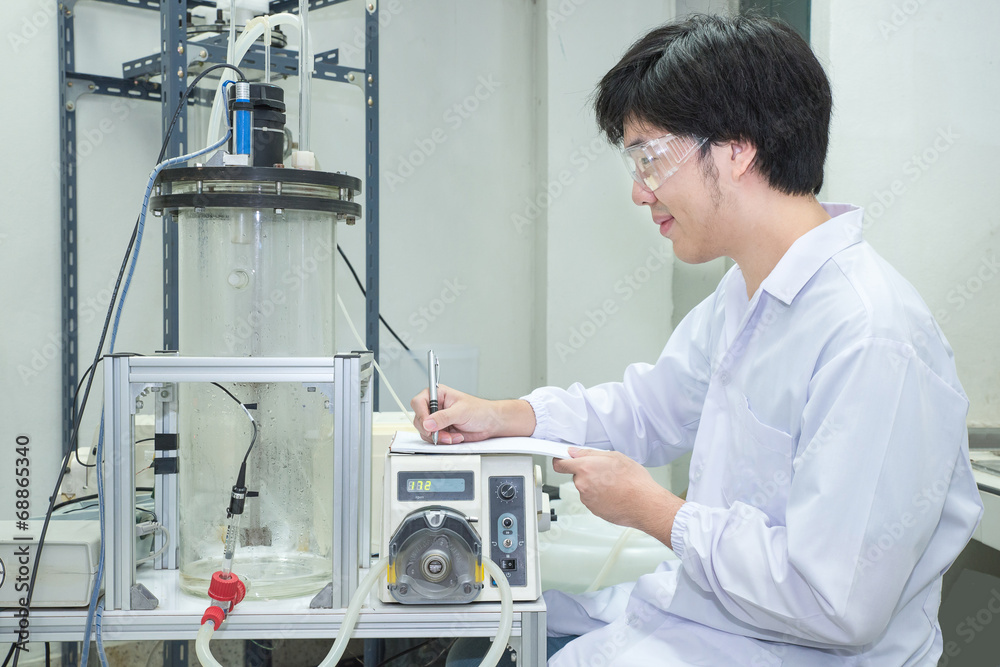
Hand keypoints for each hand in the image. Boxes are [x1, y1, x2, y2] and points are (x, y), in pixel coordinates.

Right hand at [409, 384, 535, 443]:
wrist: (490, 423)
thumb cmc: (480, 410)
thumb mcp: (461, 411)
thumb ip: (443, 417)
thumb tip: (428, 423)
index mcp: (438, 394)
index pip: (419, 402)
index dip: (421, 414)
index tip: (428, 425)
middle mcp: (435, 407)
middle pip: (419, 419)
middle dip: (431, 430)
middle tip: (443, 434)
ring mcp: (437, 420)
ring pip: (425, 432)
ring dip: (438, 437)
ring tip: (453, 436)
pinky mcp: (441, 431)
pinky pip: (433, 439)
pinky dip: (443, 441)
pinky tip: (455, 437)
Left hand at [553, 448, 684, 547]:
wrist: (645, 505)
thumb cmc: (635, 481)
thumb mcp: (615, 457)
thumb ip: (590, 453)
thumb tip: (576, 453)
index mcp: (585, 468)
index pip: (560, 464)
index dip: (560, 460)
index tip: (562, 459)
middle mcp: (583, 485)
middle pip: (577, 475)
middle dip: (587, 472)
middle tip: (605, 472)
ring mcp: (587, 499)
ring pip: (585, 488)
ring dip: (595, 485)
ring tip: (614, 484)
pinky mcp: (593, 510)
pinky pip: (592, 499)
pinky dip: (600, 496)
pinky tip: (614, 494)